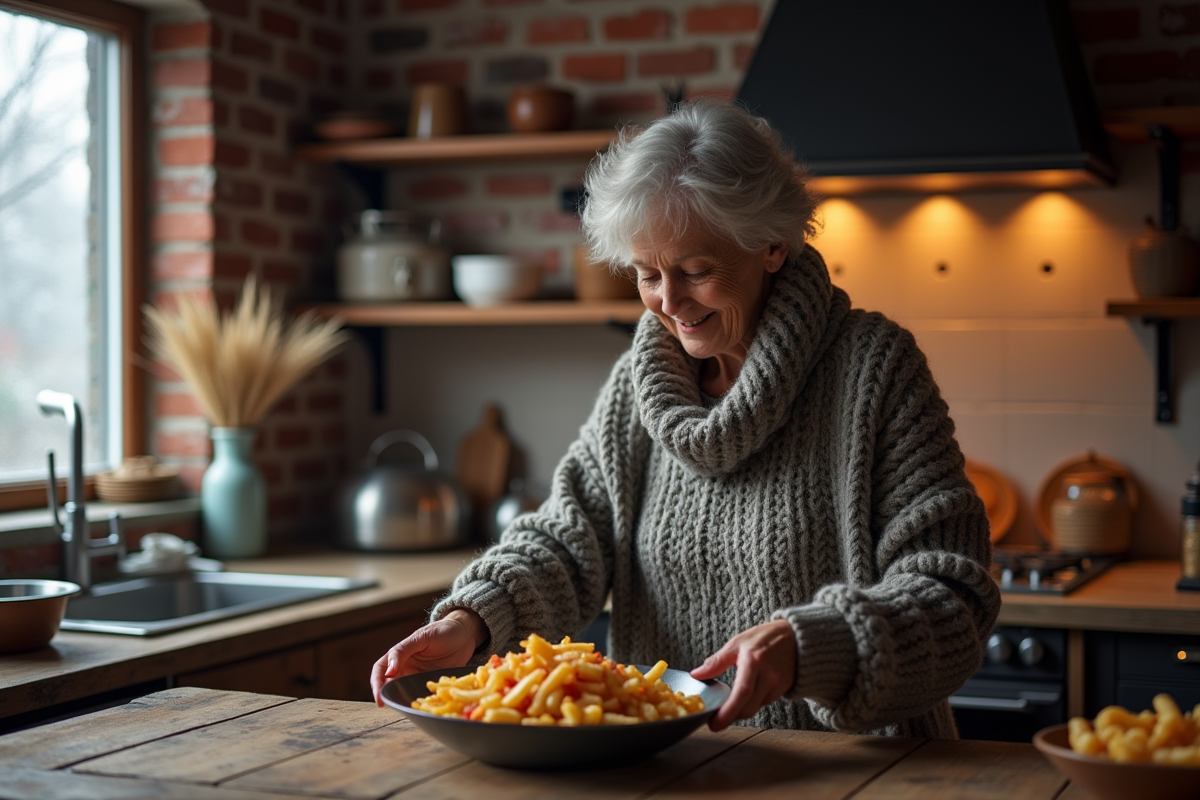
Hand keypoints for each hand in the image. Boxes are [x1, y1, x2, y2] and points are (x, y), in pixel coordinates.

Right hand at [370, 609, 487, 705]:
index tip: (380, 697)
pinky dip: (421, 702)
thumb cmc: (442, 630)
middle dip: (388, 696)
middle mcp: (406, 668)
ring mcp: (419, 677)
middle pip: (390, 685)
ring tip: (404, 710)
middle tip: (392, 707)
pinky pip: (422, 695)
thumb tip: (388, 671)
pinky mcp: (432, 684)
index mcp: (399, 655)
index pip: (380, 670)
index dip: (377, 684)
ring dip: (403, 700)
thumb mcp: (422, 637)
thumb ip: (403, 651)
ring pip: (405, 692)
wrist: (465, 634)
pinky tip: (422, 709)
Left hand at [689, 619, 795, 730]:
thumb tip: (696, 675)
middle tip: (716, 719)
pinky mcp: (784, 690)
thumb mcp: (737, 643)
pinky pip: (764, 703)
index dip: (728, 712)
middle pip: (748, 708)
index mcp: (754, 661)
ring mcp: (779, 684)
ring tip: (730, 702)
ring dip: (741, 709)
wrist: (796, 637)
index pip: (742, 692)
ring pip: (755, 707)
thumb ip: (716, 661)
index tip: (714, 724)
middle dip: (730, 716)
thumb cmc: (764, 638)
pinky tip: (747, 694)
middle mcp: (769, 675)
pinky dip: (752, 702)